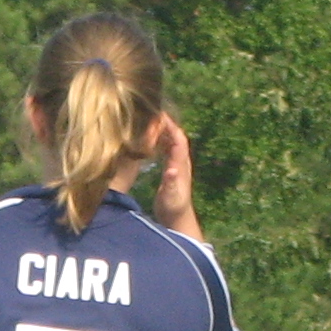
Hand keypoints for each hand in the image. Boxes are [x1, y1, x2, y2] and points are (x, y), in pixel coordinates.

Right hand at [147, 116, 199, 235]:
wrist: (178, 219)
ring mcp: (177, 165)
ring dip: (163, 130)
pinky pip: (167, 149)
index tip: (159, 114)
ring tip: (149, 120)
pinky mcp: (172, 169)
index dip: (170, 126)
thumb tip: (170, 169)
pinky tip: (151, 138)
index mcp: (181, 165)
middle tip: (152, 112)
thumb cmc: (173, 208)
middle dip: (166, 124)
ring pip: (171, 142)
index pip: (178, 140)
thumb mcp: (171, 196)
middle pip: (176, 137)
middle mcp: (181, 162)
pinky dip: (160, 141)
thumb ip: (171, 182)